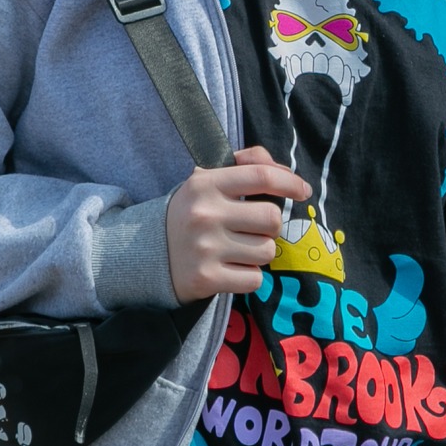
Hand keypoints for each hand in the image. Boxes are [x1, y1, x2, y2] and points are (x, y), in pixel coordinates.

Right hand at [164, 145, 310, 301]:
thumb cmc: (189, 214)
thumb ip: (246, 166)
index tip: (304, 191)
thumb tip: (284, 172)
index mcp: (206, 184)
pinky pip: (254, 278)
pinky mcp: (206, 279)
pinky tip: (231, 268)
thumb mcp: (206, 182)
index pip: (262, 176)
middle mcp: (205, 214)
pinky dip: (249, 276)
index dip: (290, 182)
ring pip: (267, 251)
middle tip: (253, 229)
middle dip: (271, 226)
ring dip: (259, 253)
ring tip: (237, 249)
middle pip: (272, 219)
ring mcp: (205, 248)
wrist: (142, 254)